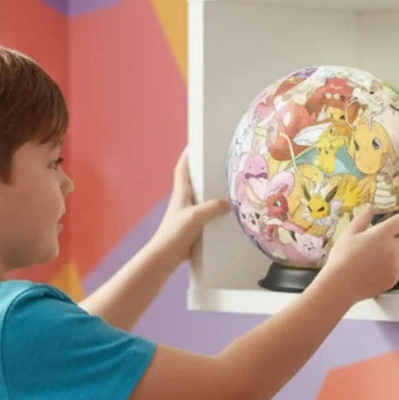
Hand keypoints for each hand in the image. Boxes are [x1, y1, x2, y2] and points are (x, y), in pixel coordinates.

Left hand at [149, 147, 229, 263]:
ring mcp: (190, 213)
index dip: (188, 154)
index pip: (182, 168)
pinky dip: (218, 212)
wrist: (166, 256)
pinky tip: (230, 215)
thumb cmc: (175, 233)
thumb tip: (228, 204)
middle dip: (206, 171)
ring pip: (204, 198)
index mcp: (182, 193)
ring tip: (232, 186)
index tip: (197, 142)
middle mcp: (185, 200)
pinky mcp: (195, 226)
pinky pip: (209, 214)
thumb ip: (212, 208)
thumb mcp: (195, 217)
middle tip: (223, 164)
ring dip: (214, 192)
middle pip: (195, 180)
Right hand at [324, 204, 398, 298]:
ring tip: (371, 264)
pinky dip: (388, 271)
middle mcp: (392, 248)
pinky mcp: (393, 279)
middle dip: (396, 242)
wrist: (340, 285)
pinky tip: (371, 274)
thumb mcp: (348, 235)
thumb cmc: (341, 259)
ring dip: (392, 258)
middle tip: (378, 248)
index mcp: (381, 234)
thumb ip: (361, 221)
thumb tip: (369, 209)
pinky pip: (395, 272)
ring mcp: (394, 265)